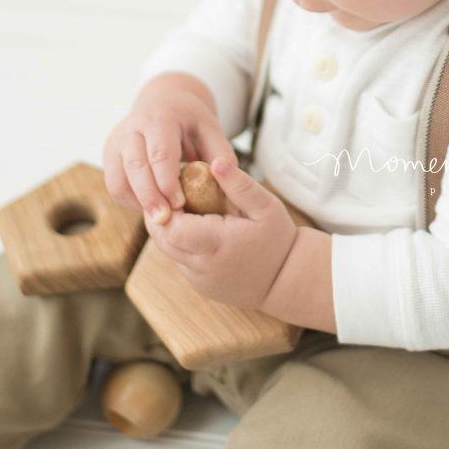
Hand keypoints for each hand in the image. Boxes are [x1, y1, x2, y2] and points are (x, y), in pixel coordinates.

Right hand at [103, 72, 237, 222]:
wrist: (165, 103)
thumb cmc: (191, 121)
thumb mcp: (211, 129)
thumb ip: (221, 153)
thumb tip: (225, 182)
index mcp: (161, 118)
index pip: (160, 153)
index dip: (167, 182)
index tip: (180, 204)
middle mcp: (133, 127)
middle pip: (135, 166)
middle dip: (149, 197)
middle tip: (164, 221)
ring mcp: (117, 141)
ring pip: (118, 178)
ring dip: (137, 202)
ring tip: (159, 218)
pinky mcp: (109, 155)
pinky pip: (114, 185)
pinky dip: (129, 200)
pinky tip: (149, 207)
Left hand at [143, 157, 298, 310]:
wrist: (287, 280)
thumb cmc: (278, 239)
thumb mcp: (266, 207)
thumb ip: (240, 185)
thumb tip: (215, 163)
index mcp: (218, 243)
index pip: (172, 227)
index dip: (167, 207)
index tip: (177, 187)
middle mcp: (203, 266)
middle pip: (162, 240)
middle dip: (162, 216)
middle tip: (173, 194)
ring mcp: (199, 280)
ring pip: (168, 252)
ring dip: (170, 230)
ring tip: (185, 209)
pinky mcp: (200, 286)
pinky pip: (181, 262)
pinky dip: (182, 245)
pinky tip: (197, 230)